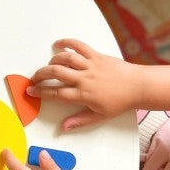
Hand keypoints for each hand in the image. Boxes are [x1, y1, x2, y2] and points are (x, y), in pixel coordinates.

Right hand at [26, 38, 140, 128]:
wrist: (138, 86)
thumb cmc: (120, 102)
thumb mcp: (99, 116)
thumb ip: (79, 121)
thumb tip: (63, 127)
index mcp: (84, 95)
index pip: (56, 93)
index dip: (41, 91)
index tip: (31, 90)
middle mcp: (84, 79)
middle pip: (56, 73)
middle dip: (40, 74)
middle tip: (34, 78)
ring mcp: (90, 65)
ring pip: (65, 58)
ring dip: (52, 60)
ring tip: (48, 65)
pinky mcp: (96, 55)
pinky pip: (79, 46)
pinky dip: (67, 43)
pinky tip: (59, 44)